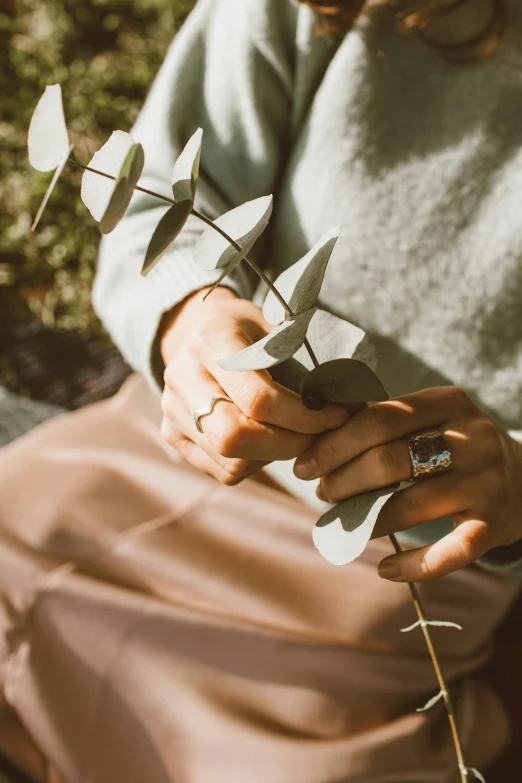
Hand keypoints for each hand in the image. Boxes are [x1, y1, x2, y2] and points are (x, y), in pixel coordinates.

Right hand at [159, 287, 347, 484]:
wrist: (197, 329)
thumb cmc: (250, 330)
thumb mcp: (278, 327)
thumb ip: (310, 359)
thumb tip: (355, 397)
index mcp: (210, 341)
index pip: (258, 398)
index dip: (304, 416)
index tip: (337, 415)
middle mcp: (182, 376)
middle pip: (234, 437)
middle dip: (287, 444)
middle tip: (318, 436)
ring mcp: (171, 410)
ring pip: (230, 461)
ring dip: (274, 456)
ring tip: (298, 436)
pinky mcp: (172, 435)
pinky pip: (222, 471)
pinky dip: (256, 464)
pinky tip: (271, 442)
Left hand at [293, 386, 521, 580]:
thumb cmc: (454, 447)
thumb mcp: (430, 419)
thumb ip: (383, 422)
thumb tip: (314, 436)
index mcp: (449, 402)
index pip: (381, 418)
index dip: (335, 443)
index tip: (304, 465)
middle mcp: (473, 438)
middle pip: (390, 459)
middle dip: (343, 480)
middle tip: (323, 494)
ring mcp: (487, 482)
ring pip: (411, 504)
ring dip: (366, 519)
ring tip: (343, 524)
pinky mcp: (494, 524)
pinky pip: (450, 552)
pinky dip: (414, 566)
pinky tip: (386, 568)